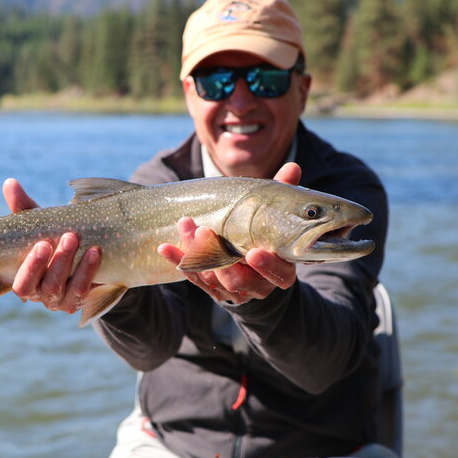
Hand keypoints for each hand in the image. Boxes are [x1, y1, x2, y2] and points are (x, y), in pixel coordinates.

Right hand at [0, 178, 100, 312]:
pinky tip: (94, 251)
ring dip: (62, 263)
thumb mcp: (37, 222)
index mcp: (12, 274)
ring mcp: (52, 300)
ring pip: (53, 288)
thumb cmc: (53, 235)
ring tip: (72, 238)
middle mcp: (29, 291)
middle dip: (33, 266)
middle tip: (43, 244)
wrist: (89, 250)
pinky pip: (80, 290)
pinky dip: (86, 270)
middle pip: (25, 287)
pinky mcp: (74, 302)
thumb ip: (22, 207)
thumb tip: (10, 183)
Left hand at [157, 163, 300, 303]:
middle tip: (205, 232)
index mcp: (280, 271)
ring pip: (212, 277)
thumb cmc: (267, 235)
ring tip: (186, 226)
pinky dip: (178, 260)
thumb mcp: (276, 217)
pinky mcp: (210, 287)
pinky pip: (193, 276)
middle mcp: (256, 285)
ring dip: (196, 253)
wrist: (252, 268)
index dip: (267, 266)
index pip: (278, 274)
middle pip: (237, 279)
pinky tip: (164, 248)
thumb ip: (284, 195)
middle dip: (219, 258)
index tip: (253, 253)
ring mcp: (232, 289)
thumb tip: (292, 167)